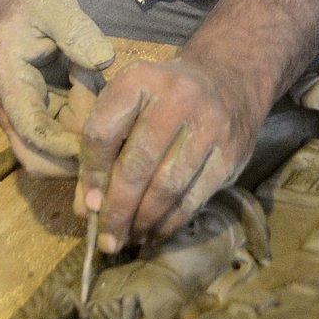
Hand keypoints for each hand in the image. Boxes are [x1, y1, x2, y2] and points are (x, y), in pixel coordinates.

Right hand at [0, 0, 114, 174]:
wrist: (9, 13)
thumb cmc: (30, 9)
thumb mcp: (53, 6)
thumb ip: (77, 30)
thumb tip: (104, 61)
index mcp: (10, 85)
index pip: (33, 131)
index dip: (66, 143)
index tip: (100, 136)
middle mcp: (13, 112)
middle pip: (40, 161)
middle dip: (78, 156)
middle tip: (111, 126)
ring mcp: (28, 121)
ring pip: (57, 157)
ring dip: (86, 141)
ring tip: (102, 100)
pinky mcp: (45, 121)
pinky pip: (67, 142)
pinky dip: (89, 131)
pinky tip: (102, 102)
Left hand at [76, 55, 262, 252]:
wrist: (230, 80)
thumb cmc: (165, 98)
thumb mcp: (130, 104)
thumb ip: (103, 149)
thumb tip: (87, 209)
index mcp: (140, 79)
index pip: (102, 132)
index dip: (90, 173)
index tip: (88, 203)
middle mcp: (177, 98)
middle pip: (136, 165)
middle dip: (117, 209)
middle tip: (107, 238)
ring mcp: (209, 125)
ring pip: (167, 187)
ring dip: (144, 221)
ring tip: (129, 238)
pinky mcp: (231, 153)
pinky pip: (194, 197)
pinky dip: (171, 221)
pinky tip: (156, 231)